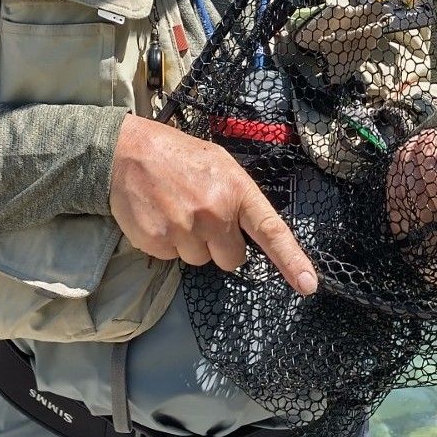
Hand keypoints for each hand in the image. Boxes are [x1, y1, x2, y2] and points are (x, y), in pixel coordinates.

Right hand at [109, 115, 317, 295]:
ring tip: (176, 210)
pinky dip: (166, 243)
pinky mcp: (157, 241)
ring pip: (199, 260)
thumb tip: (248, 232)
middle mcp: (214, 213)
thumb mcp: (220, 165)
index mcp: (237, 190)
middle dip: (220, 246)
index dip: (292, 261)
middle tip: (202, 216)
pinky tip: (159, 216)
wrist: (128, 151)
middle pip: (232, 260)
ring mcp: (185, 229)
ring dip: (191, 244)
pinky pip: (171, 258)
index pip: (271, 232)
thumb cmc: (179, 156)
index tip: (309, 285)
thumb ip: (238, 198)